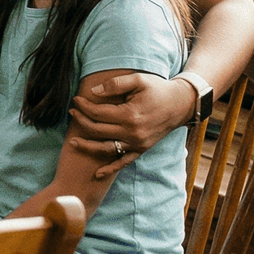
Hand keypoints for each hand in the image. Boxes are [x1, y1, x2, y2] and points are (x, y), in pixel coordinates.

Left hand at [68, 71, 194, 179]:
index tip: (76, 100)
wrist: (181, 104)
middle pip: (98, 130)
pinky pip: (124, 162)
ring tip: (73, 141)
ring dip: (88, 146)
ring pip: (106, 149)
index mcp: (130, 115)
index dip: (83, 106)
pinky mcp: (142, 149)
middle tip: (72, 113)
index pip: (97, 113)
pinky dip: (110, 169)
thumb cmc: (158, 89)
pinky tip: (97, 174)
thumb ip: (115, 84)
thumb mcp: (138, 80)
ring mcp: (138, 143)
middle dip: (81, 121)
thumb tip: (94, 92)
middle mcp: (133, 132)